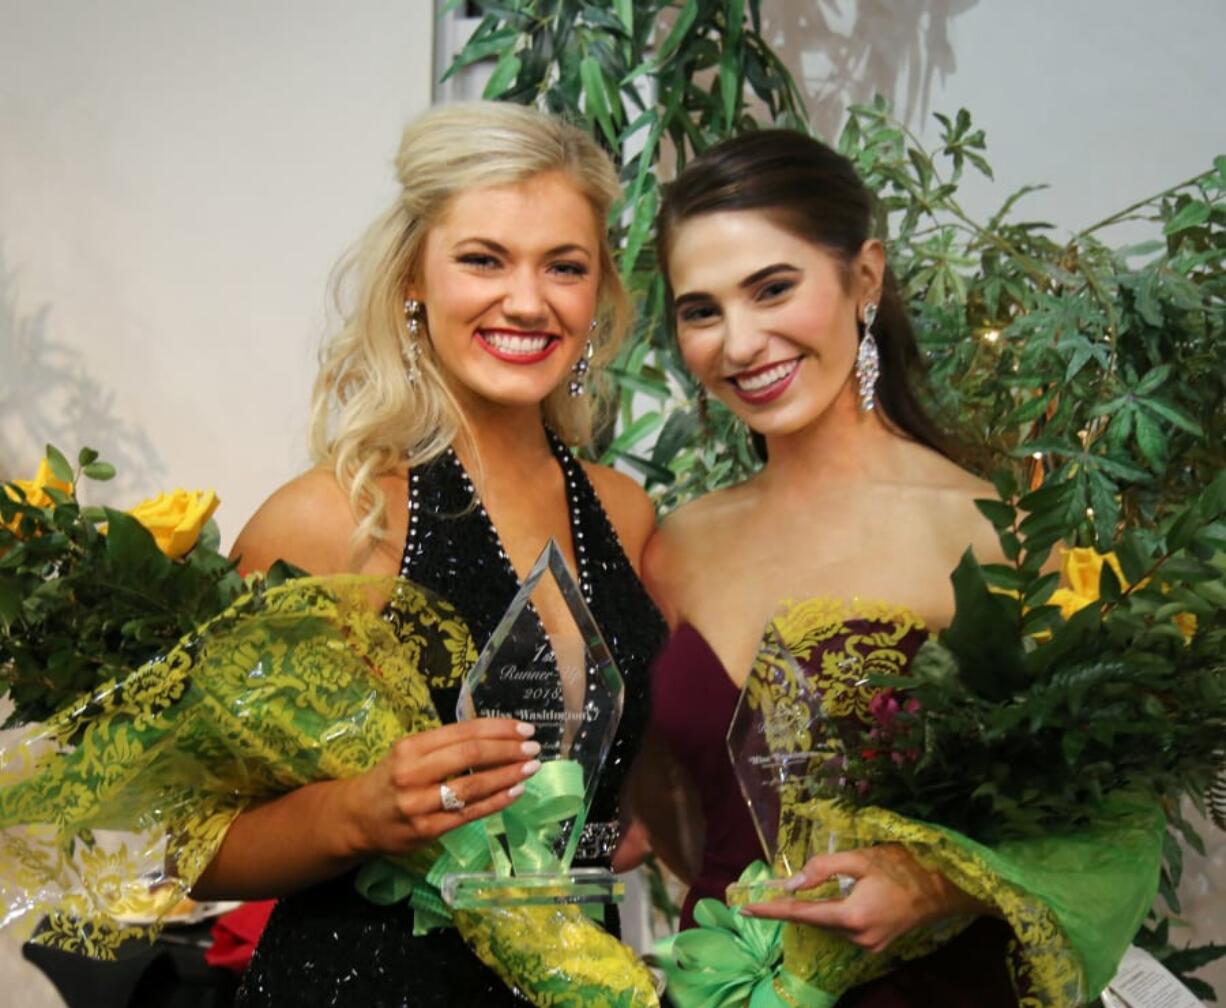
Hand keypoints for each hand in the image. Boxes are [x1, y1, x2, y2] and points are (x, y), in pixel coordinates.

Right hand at [341, 718, 539, 857]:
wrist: (357, 819)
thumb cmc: (391, 779)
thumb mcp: (409, 753)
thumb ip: (445, 745)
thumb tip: (496, 736)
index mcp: (410, 747)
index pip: (463, 732)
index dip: (497, 729)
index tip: (524, 728)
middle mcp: (413, 773)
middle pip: (470, 756)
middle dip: (507, 750)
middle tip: (533, 747)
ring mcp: (420, 804)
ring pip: (473, 786)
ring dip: (508, 776)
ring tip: (531, 768)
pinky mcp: (428, 831)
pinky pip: (470, 814)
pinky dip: (497, 801)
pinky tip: (516, 792)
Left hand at [741, 845, 990, 952]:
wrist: (947, 888)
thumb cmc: (906, 866)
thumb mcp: (861, 858)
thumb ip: (824, 869)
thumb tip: (793, 883)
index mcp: (851, 916)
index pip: (801, 914)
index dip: (771, 910)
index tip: (745, 910)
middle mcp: (857, 938)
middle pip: (815, 920)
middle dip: (795, 904)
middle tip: (769, 892)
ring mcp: (869, 945)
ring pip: (830, 923)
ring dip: (819, 906)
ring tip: (821, 886)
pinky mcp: (876, 944)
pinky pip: (845, 927)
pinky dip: (835, 912)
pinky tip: (841, 896)